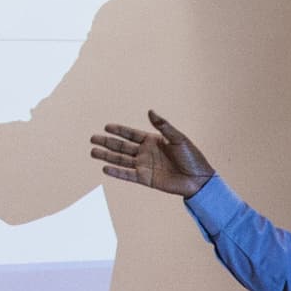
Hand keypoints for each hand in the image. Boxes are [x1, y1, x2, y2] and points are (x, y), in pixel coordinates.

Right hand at [88, 111, 214, 196]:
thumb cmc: (191, 156)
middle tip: (92, 138)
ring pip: (121, 160)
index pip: (131, 134)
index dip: (119, 130)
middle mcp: (145, 153)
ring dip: (107, 156)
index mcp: (152, 140)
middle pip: (122, 146)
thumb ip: (163, 126)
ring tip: (93, 152)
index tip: (106, 126)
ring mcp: (144, 166)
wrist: (198, 178)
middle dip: (107, 142)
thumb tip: (150, 111)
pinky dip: (117, 172)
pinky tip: (105, 168)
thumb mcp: (178, 138)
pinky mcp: (146, 179)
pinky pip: (128, 175)